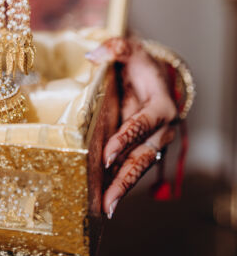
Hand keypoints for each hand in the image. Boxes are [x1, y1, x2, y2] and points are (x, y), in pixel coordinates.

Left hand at [86, 36, 177, 217]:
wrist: (152, 76)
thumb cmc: (141, 64)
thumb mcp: (132, 50)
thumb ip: (116, 48)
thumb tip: (93, 55)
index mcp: (161, 107)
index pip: (143, 125)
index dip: (126, 139)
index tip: (107, 155)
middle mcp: (161, 130)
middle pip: (144, 157)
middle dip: (126, 179)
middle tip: (109, 200)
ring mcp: (153, 142)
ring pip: (139, 168)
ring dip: (123, 188)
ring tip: (106, 207)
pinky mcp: (142, 149)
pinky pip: (131, 166)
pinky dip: (119, 182)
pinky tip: (104, 198)